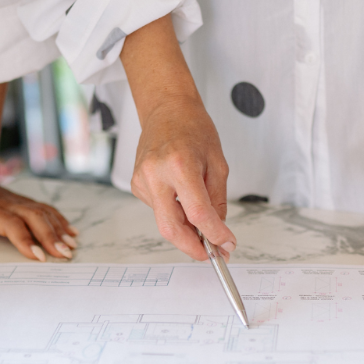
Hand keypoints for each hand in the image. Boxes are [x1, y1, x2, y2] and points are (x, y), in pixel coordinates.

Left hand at [0, 172, 76, 260]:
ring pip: (44, 213)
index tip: (38, 257)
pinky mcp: (24, 202)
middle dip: (51, 236)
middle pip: (35, 217)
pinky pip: (46, 210)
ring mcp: (18, 202)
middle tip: (64, 255)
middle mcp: (7, 204)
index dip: (25, 240)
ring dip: (59, 230)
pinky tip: (72, 233)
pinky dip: (61, 221)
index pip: (11, 224)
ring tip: (71, 247)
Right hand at [130, 96, 234, 260]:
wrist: (166, 109)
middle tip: (212, 253)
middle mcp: (156, 175)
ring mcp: (142, 181)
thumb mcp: (218, 164)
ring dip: (186, 228)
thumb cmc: (193, 129)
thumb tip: (218, 231)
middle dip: (193, 248)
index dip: (215, 235)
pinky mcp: (136, 185)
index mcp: (180, 165)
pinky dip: (175, 212)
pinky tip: (181, 194)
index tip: (227, 244)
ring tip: (201, 217)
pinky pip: (159, 210)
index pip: (198, 213)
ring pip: (165, 221)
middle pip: (171, 228)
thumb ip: (217, 201)